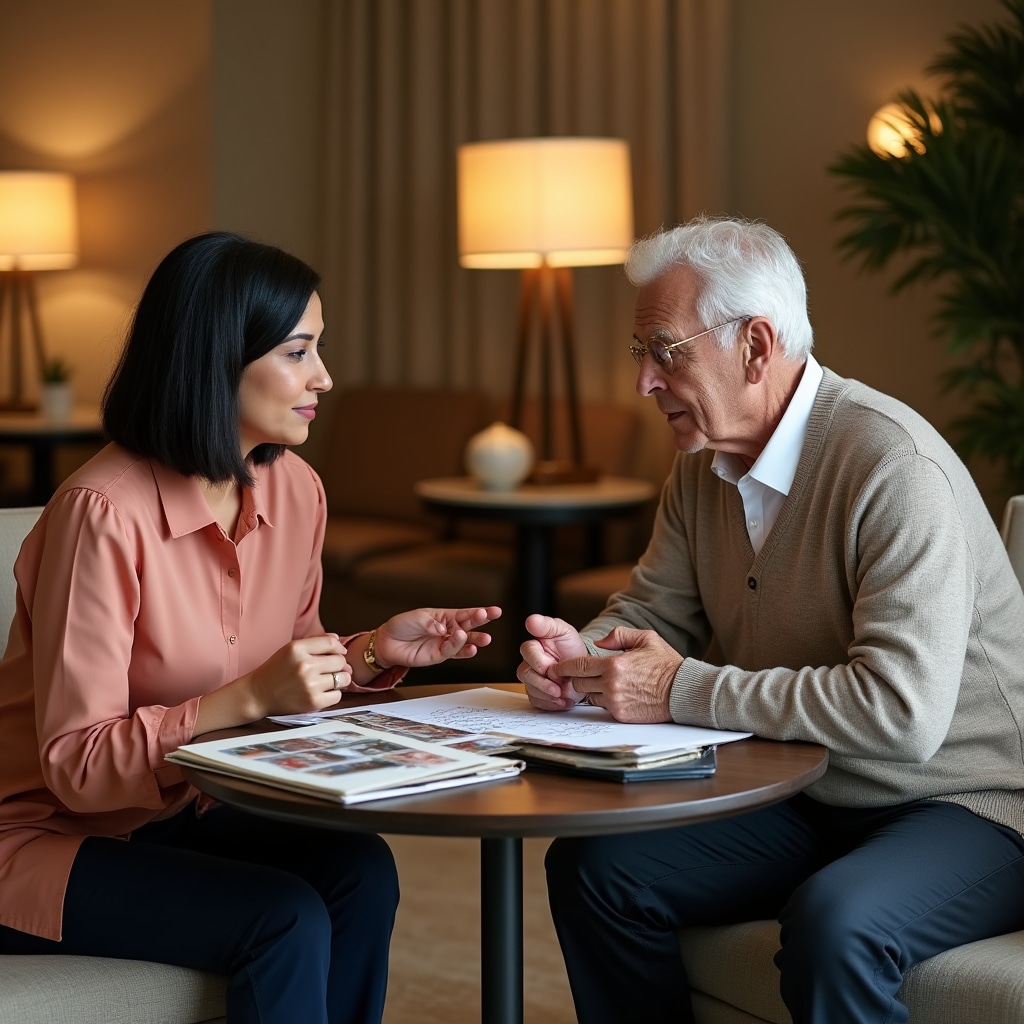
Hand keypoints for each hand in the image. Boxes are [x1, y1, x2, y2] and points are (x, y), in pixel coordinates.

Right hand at [248, 634, 351, 716]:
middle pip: (340, 661)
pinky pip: (338, 695)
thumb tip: (337, 639)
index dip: (339, 648)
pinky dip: (333, 694)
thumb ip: (315, 642)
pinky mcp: (313, 702)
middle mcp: (305, 665)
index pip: (332, 643)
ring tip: (328, 680)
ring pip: (343, 678)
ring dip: (339, 679)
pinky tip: (322, 692)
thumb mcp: (291, 649)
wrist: (258, 694)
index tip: (339, 653)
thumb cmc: (276, 670)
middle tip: (330, 669)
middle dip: (338, 665)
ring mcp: (310, 685)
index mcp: (297, 649)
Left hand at [375, 606, 501, 667]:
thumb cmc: (401, 626)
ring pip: (463, 642)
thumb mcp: (416, 617)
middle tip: (490, 617)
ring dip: (474, 640)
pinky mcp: (437, 656)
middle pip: (468, 626)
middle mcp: (447, 630)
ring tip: (484, 638)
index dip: (479, 612)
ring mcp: (443, 643)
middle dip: (481, 621)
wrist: (387, 642)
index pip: (465, 613)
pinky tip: (469, 648)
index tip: (492, 611)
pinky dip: (460, 650)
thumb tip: (443, 629)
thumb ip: (431, 623)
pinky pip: (451, 653)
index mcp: (444, 617)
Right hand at [517, 613, 587, 710]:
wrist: (583, 666)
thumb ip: (547, 625)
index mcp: (533, 647)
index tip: (552, 667)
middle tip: (559, 688)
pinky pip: (538, 702)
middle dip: (543, 683)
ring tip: (564, 695)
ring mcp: (533, 680)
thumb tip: (530, 620)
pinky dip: (551, 705)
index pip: (527, 653)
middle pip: (526, 675)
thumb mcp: (564, 631)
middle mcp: (529, 664)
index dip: (539, 662)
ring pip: (531, 690)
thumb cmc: (571, 646)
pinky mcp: (539, 694)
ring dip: (548, 696)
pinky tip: (564, 702)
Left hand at [553, 626, 680, 722]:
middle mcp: (611, 685)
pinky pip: (603, 708)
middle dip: (577, 678)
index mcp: (614, 664)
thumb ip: (618, 636)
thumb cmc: (666, 664)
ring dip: (593, 690)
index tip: (555, 667)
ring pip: (590, 697)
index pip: (577, 666)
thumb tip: (598, 643)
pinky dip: (606, 701)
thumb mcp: (646, 638)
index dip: (563, 667)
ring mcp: (616, 702)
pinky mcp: (622, 716)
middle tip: (583, 674)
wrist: (683, 691)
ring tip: (607, 683)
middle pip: (578, 683)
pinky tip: (619, 694)